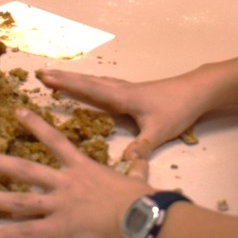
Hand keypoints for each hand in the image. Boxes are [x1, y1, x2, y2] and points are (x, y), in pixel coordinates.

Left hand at [0, 108, 150, 237]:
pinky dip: (2, 236)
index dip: (35, 125)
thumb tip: (142, 157)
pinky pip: (26, 233)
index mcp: (81, 168)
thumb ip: (135, 166)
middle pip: (24, 170)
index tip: (16, 111)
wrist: (140, 217)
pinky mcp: (59, 228)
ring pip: (18, 201)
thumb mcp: (136, 176)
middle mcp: (64, 183)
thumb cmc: (139, 197)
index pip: (54, 140)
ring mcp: (59, 205)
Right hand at [37, 68, 210, 162]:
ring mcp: (127, 89)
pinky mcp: (133, 92)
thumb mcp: (160, 130)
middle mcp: (121, 90)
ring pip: (95, 82)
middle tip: (40, 73)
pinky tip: (88, 87)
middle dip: (64, 78)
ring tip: (56, 77)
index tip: (46, 78)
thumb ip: (142, 147)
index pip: (89, 89)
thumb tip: (123, 164)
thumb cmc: (178, 108)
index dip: (67, 84)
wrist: (197, 91)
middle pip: (87, 82)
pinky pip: (104, 86)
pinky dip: (89, 84)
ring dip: (75, 79)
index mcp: (123, 97)